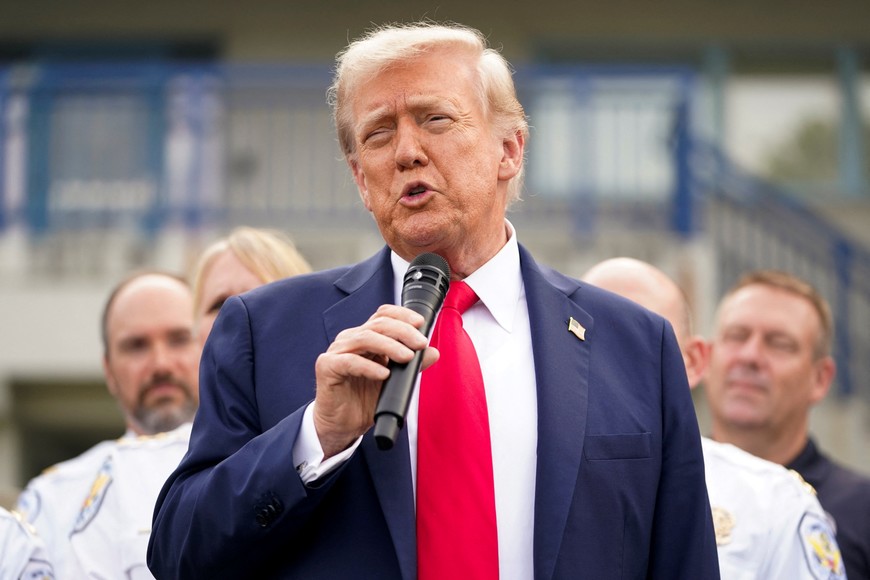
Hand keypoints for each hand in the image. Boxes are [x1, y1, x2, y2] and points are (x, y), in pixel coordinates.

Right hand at [313, 304, 438, 457]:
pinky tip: (384, 374)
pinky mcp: (327, 367)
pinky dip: (369, 366)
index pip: (382, 315)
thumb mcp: (394, 382)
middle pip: (377, 324)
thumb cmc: (363, 401)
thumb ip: (411, 366)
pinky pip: (349, 361)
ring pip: (365, 338)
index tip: (420, 323)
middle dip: (402, 332)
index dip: (402, 315)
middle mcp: (350, 340)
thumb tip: (433, 352)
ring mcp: (337, 351)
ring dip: (390, 346)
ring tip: (407, 357)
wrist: (341, 426)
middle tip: (420, 344)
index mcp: (365, 337)